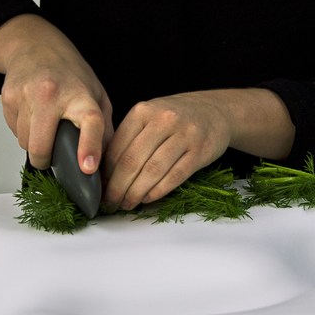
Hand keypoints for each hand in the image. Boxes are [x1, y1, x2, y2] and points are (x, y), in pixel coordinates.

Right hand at [0, 14, 112, 172]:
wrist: (35, 46)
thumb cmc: (70, 73)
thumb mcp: (97, 95)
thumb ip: (105, 128)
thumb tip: (107, 163)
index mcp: (81, 95)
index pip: (90, 122)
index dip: (89, 147)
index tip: (88, 167)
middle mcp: (52, 93)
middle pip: (42, 145)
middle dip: (45, 161)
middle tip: (51, 160)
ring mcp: (27, 95)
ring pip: (25, 142)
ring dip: (34, 145)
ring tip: (44, 129)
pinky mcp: (8, 97)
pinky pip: (13, 131)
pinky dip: (23, 132)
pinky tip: (32, 117)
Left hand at [104, 88, 295, 210]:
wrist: (214, 111)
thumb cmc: (175, 119)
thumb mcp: (149, 117)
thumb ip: (129, 138)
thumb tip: (105, 174)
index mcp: (142, 111)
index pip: (117, 147)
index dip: (106, 173)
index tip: (100, 189)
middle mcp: (162, 120)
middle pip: (132, 161)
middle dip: (118, 187)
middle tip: (111, 203)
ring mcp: (184, 135)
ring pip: (153, 171)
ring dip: (136, 192)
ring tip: (128, 204)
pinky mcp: (200, 151)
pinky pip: (175, 176)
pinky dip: (158, 191)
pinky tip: (148, 199)